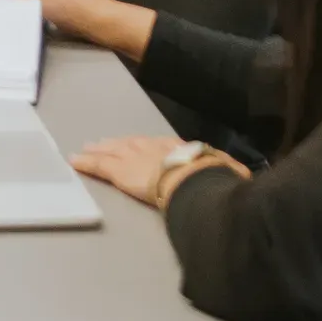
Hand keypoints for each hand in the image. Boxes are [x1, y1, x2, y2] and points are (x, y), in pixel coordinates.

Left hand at [74, 131, 242, 210]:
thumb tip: (246, 177)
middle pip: (131, 143)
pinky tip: (75, 161)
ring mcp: (135, 156)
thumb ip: (229, 173)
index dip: (146, 146)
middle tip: (102, 143)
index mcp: (179, 147)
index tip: (139, 146)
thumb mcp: (226, 172)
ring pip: (112, 151)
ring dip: (99, 151)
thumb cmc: (212, 177)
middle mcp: (154, 146)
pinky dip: (86, 163)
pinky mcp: (119, 170)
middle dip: (117, 144)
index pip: (159, 145)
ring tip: (87, 150)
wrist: (194, 177)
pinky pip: (98, 166)